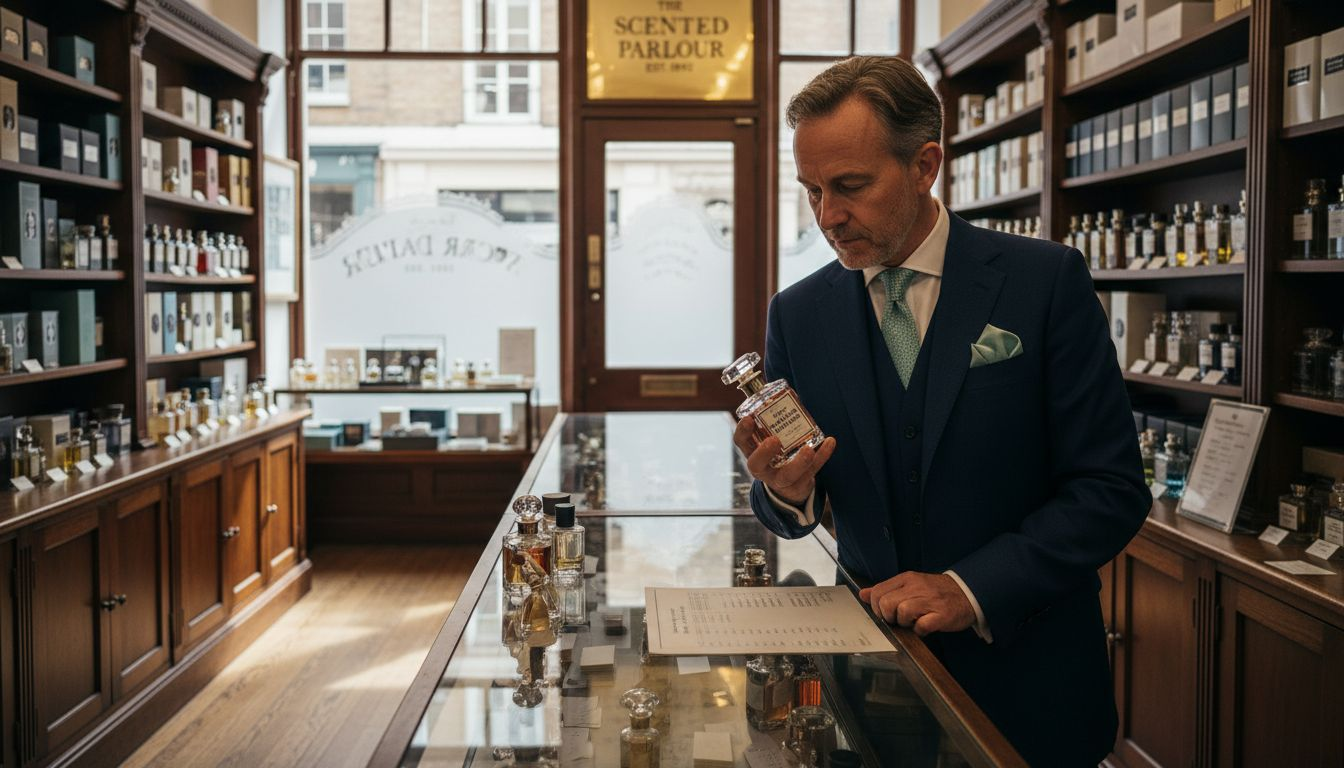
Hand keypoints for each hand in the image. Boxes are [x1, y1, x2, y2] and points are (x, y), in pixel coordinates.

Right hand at [733, 416, 835, 504]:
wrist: (790, 485)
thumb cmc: (778, 454)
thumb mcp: (770, 438)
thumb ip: (775, 420)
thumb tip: (789, 393)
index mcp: (752, 453)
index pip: (741, 442)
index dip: (743, 431)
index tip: (749, 419)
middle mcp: (763, 468)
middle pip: (757, 465)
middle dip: (764, 453)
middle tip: (774, 440)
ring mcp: (781, 479)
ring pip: (788, 475)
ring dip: (799, 462)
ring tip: (808, 449)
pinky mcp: (800, 484)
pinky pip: (812, 471)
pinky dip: (822, 456)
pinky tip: (830, 442)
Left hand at [859, 572, 975, 636]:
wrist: (968, 593)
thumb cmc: (936, 592)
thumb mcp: (909, 585)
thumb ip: (886, 590)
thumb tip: (863, 594)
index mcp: (907, 579)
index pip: (878, 592)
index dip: (877, 608)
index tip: (886, 613)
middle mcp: (917, 587)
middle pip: (887, 604)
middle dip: (889, 617)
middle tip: (899, 620)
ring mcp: (930, 600)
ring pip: (902, 613)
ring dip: (905, 623)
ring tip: (914, 622)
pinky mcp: (942, 615)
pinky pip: (922, 626)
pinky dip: (921, 631)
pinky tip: (926, 627)